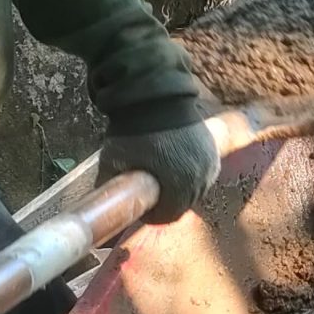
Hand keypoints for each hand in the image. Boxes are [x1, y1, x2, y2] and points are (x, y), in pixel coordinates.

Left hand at [100, 120, 220, 222]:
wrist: (155, 97)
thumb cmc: (134, 131)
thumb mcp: (114, 161)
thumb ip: (109, 186)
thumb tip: (100, 205)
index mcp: (180, 184)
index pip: (169, 215)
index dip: (153, 216)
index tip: (142, 208)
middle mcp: (201, 177)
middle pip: (184, 204)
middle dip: (168, 203)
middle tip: (151, 194)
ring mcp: (210, 162)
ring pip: (196, 189)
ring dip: (182, 190)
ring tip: (164, 179)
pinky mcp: (213, 149)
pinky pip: (205, 173)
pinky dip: (193, 175)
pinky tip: (178, 167)